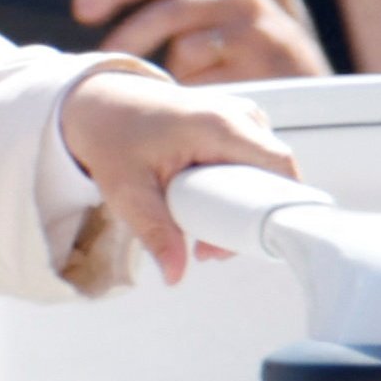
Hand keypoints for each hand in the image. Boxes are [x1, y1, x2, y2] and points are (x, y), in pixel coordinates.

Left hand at [57, 68, 296, 286]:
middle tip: (207, 251)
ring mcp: (242, 117)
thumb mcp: (127, 190)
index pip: (279, 166)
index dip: (279, 207)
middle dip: (250, 220)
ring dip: (243, 208)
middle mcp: (240, 115)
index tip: (248, 244)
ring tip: (201, 235)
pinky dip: (239, 191)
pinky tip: (209, 211)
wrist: (101, 103)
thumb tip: (175, 277)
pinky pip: (255, 164)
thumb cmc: (113, 137)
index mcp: (220, 124)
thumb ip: (155, 233)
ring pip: (266, 173)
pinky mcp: (238, 126)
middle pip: (274, 176)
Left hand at [77, 0, 328, 83]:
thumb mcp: (220, 11)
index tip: (81, 10)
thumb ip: (179, 5)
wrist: (320, 83)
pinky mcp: (263, 64)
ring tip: (178, 89)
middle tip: (102, 60)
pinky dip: (199, 92)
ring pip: (187, 49)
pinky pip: (209, 80)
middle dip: (129, 35)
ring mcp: (253, 28)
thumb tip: (106, 10)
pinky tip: (208, 99)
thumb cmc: (253, 49)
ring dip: (176, 72)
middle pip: (168, 9)